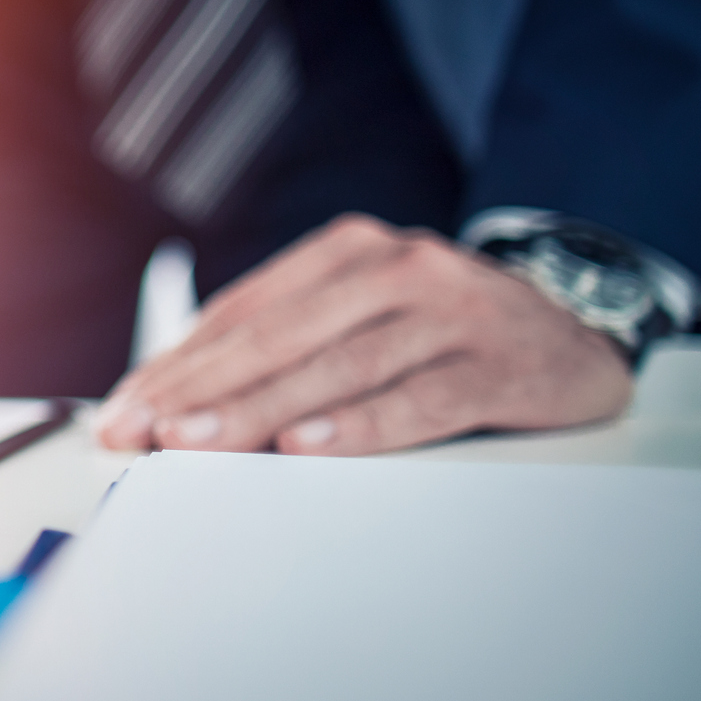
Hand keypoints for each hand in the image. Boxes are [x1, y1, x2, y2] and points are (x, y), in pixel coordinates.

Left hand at [96, 214, 632, 456]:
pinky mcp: (500, 363)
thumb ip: (285, 344)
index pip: (243, 314)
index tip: (121, 411)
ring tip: (197, 443)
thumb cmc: (446, 332)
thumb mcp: (364, 315)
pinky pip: (420, 398)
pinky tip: (309, 447)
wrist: (579, 331)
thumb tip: (178, 398)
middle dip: (197, 391)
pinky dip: (361, 425)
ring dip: (258, 411)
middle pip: (279, 337)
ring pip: (337, 367)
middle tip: (139, 433)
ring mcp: (452, 311)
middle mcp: (396, 268)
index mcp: (348, 252)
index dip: (176, 366)